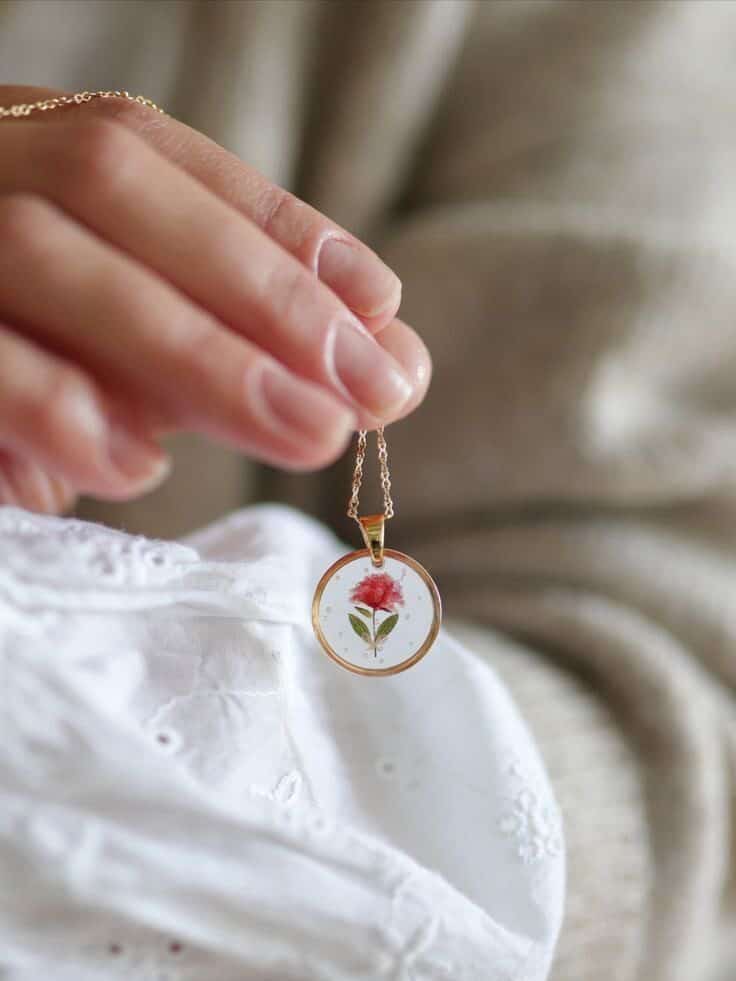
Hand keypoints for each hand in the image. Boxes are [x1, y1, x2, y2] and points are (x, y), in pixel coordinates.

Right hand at [0, 87, 429, 511]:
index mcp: (29, 146)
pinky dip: (46, 406)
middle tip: (363, 393)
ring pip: (33, 256)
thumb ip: (247, 328)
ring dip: (179, 349)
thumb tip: (397, 365)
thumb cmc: (32, 336)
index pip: (160, 160)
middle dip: (254, 295)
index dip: (274, 228)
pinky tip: (124, 465)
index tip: (378, 306)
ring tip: (295, 433)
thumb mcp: (140, 315)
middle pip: (110, 192)